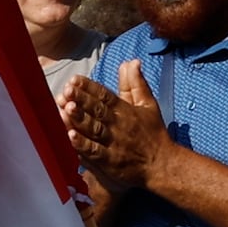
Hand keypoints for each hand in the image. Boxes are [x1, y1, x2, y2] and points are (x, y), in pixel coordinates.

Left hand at [59, 78, 160, 192]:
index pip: (105, 96)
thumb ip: (136, 83)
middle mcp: (118, 125)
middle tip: (66, 90)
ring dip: (79, 118)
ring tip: (65, 108)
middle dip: (81, 99)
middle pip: (97, 110)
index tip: (74, 80)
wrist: (162, 165)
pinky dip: (82, 144)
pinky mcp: (110, 162)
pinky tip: (70, 136)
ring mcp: (113, 144)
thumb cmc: (153, 133)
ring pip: (94, 129)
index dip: (89, 87)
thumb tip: (131, 61)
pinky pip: (94, 151)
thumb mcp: (148, 105)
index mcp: (126, 110)